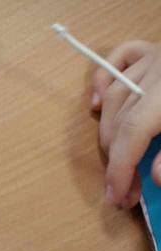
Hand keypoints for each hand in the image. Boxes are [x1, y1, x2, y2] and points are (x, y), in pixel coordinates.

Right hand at [91, 40, 160, 206]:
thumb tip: (155, 176)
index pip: (132, 134)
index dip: (119, 171)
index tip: (118, 199)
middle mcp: (158, 70)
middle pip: (120, 120)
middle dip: (116, 161)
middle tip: (127, 191)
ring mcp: (157, 56)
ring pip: (116, 97)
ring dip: (109, 133)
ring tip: (117, 162)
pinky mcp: (158, 48)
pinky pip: (121, 57)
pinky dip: (103, 79)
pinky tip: (97, 104)